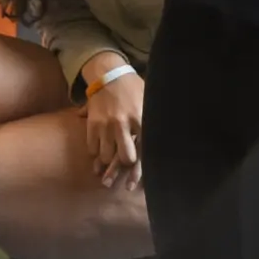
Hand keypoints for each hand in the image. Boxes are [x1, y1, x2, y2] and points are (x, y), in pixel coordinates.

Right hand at [80, 65, 145, 189]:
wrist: (109, 73)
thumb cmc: (133, 89)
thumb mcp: (149, 102)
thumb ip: (153, 122)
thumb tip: (167, 143)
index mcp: (141, 119)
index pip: (143, 150)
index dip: (138, 170)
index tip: (131, 185)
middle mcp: (123, 123)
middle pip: (124, 157)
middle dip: (123, 166)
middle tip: (122, 167)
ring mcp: (106, 124)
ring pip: (105, 156)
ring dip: (107, 164)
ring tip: (106, 169)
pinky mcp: (92, 123)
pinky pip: (91, 148)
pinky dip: (95, 154)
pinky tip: (98, 155)